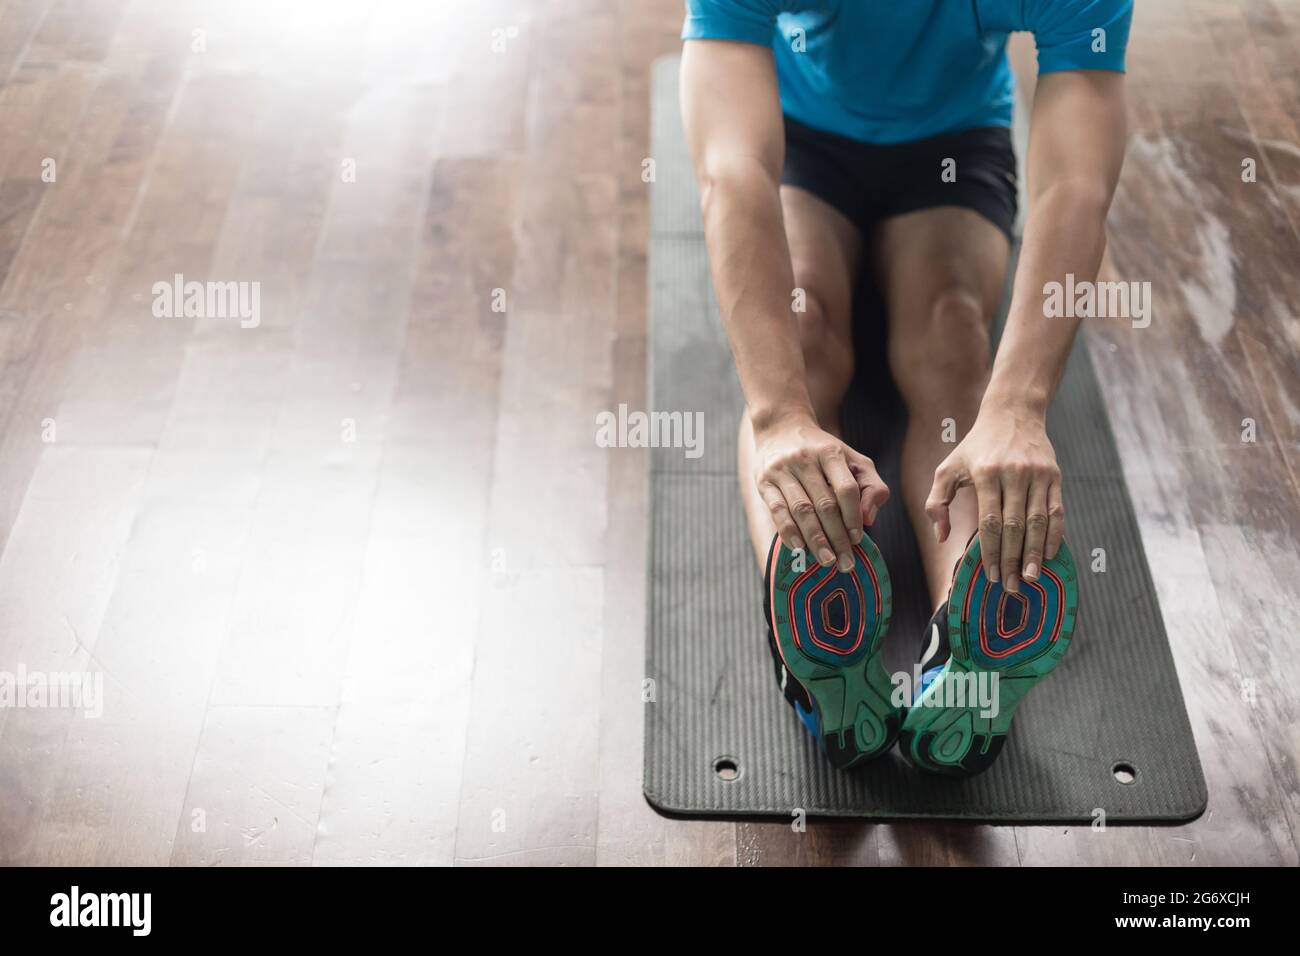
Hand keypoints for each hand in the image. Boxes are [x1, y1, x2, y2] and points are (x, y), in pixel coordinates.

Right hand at [753, 412, 889, 571]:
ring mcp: (782, 470)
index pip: (846, 488)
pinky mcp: (764, 482)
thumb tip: (868, 519)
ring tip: (826, 561)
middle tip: (845, 562)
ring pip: (801, 510)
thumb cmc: (823, 451)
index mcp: (830, 452)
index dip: (853, 516)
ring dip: (815, 539)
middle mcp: (805, 459)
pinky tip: (799, 548)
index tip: (858, 539)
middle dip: (836, 536)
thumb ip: (870, 486)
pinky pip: (777, 510)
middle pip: (824, 504)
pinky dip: (788, 531)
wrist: (780, 428)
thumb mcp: (853, 459)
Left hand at [925, 405, 1064, 591]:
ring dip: (1035, 553)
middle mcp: (1014, 474)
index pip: (989, 521)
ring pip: (1038, 522)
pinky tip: (1049, 555)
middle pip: (1015, 526)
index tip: (991, 575)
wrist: (1013, 413)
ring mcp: (1038, 475)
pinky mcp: (1054, 476)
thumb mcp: (948, 468)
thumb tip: (941, 536)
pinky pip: (1056, 511)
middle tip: (1012, 586)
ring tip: (1031, 578)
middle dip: (1012, 559)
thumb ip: (936, 502)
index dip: (991, 551)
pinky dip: (1054, 535)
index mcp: (986, 473)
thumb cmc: (975, 447)